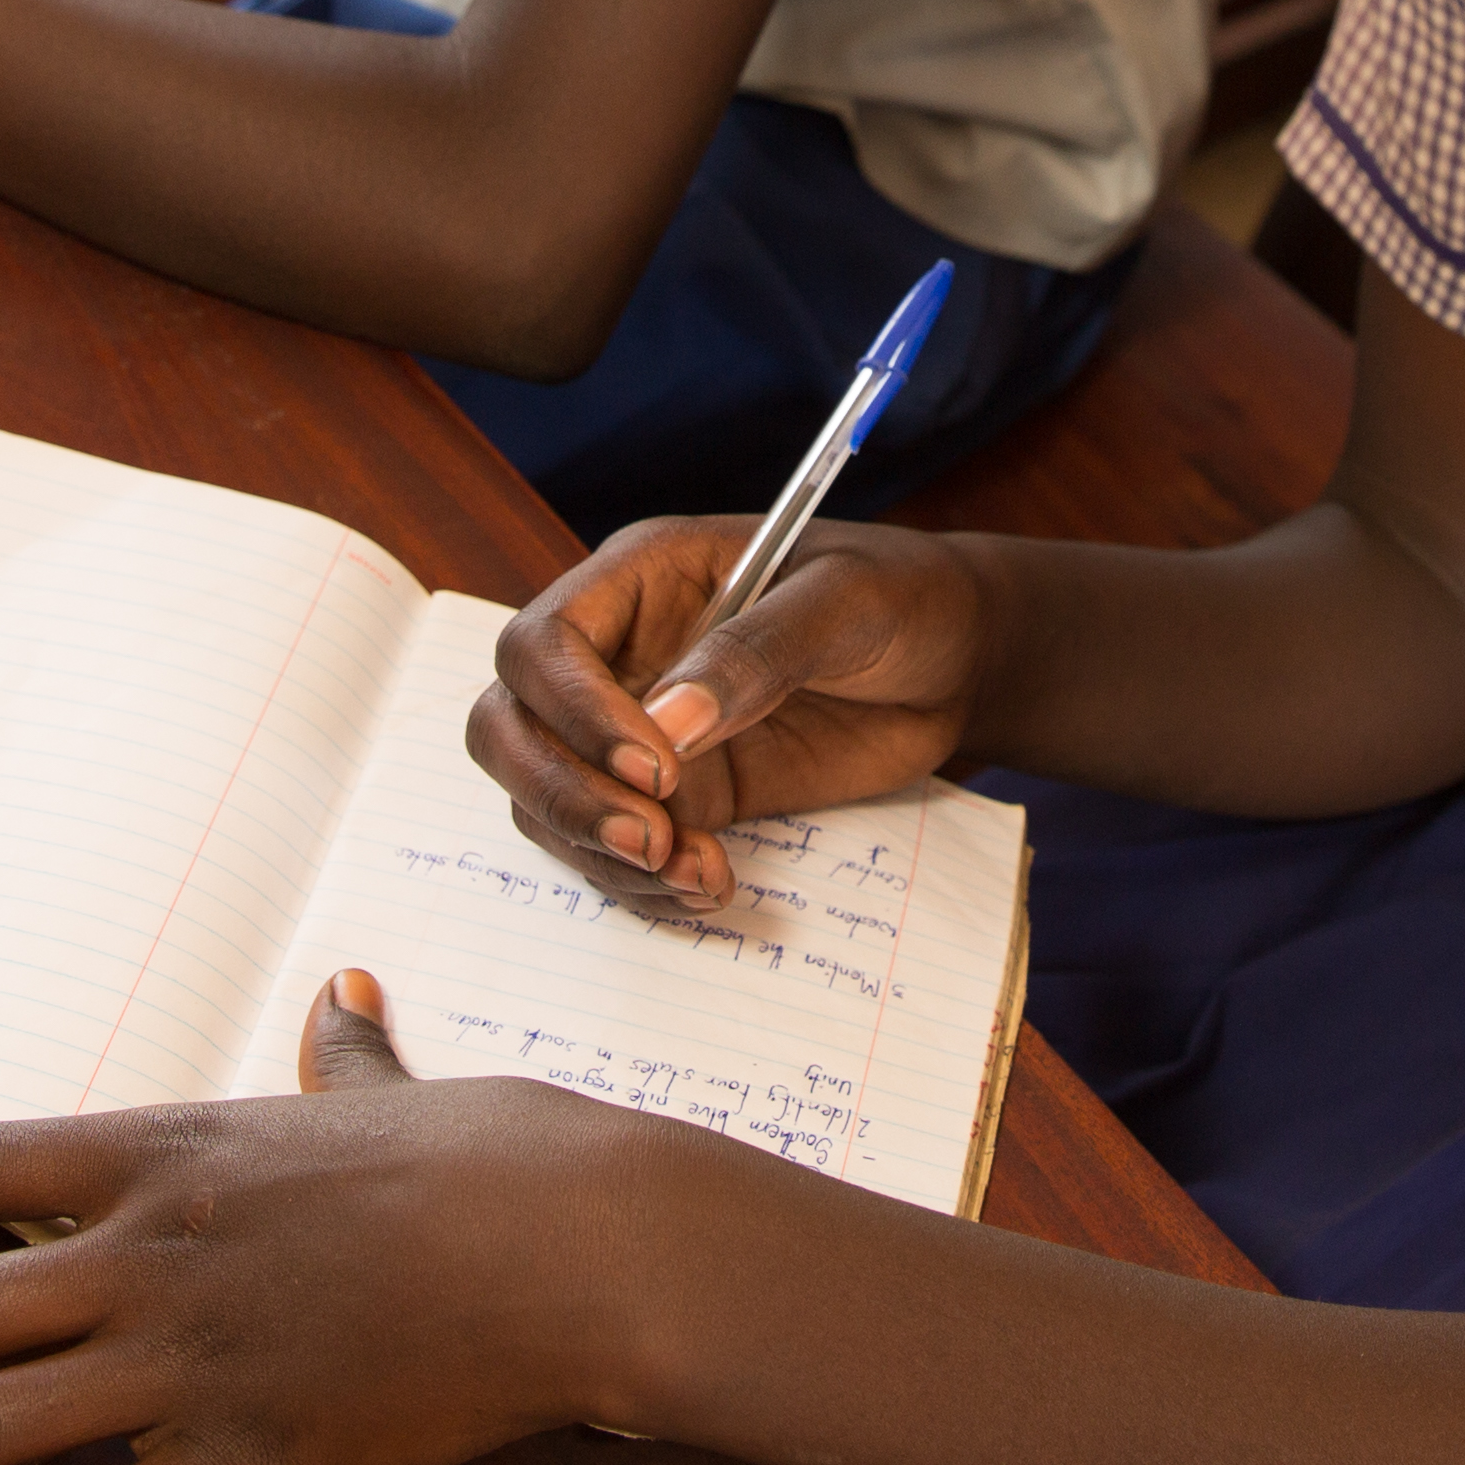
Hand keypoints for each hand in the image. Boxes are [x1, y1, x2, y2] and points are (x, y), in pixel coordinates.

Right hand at [468, 517, 988, 911]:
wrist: (955, 661)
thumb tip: (667, 724)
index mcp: (642, 578)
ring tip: (697, 875)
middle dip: (562, 795)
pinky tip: (710, 886)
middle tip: (651, 840)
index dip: (575, 711)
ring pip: (547, 801)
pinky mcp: (677, 797)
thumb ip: (758, 652)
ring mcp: (637, 733)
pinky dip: (642, 885)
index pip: (543, 643)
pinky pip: (614, 851)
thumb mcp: (846, 602)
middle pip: (509, 727)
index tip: (656, 766)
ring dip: (602, 854)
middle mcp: (619, 656)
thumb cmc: (902, 597)